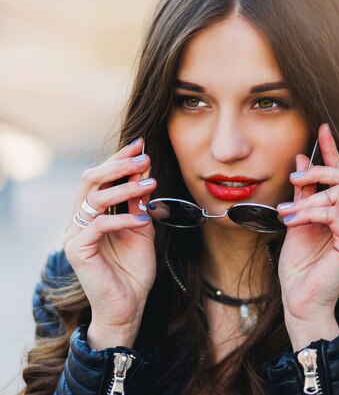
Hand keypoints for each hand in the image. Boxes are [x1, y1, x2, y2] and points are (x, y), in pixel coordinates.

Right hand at [62, 138, 157, 349]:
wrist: (128, 305)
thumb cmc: (134, 270)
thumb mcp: (141, 229)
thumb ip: (139, 203)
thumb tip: (143, 172)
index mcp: (91, 214)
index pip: (100, 178)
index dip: (118, 160)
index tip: (141, 145)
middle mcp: (78, 220)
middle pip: (91, 181)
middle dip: (118, 165)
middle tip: (143, 157)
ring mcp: (74, 235)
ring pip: (94, 199)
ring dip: (124, 187)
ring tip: (150, 182)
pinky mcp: (77, 251)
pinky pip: (99, 225)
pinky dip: (123, 219)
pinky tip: (142, 219)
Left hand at [276, 124, 338, 349]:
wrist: (300, 301)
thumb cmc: (299, 267)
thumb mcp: (296, 220)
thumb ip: (302, 193)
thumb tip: (302, 159)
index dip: (332, 151)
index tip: (321, 128)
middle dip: (321, 171)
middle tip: (294, 179)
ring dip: (308, 199)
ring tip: (286, 213)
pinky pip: (335, 213)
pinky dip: (310, 213)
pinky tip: (292, 221)